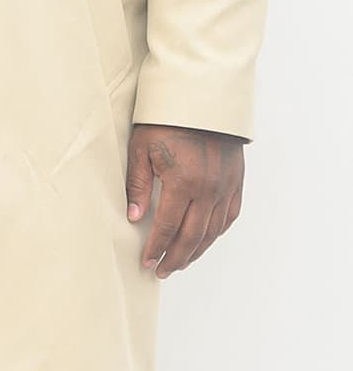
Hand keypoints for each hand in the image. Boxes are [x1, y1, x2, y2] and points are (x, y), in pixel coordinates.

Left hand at [126, 125, 245, 277]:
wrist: (202, 98)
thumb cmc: (166, 121)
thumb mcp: (142, 149)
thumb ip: (138, 186)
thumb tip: (135, 218)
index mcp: (184, 182)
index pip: (169, 227)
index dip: (157, 248)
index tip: (147, 263)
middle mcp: (209, 188)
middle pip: (193, 236)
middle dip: (176, 257)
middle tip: (163, 271)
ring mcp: (226, 186)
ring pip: (213, 230)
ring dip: (197, 250)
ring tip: (181, 262)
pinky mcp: (236, 180)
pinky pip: (230, 215)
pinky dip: (217, 232)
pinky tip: (205, 239)